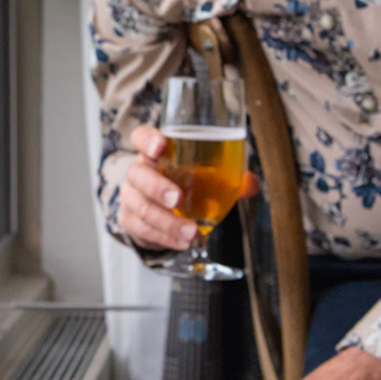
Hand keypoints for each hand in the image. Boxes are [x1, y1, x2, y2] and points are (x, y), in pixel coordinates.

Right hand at [118, 124, 259, 251]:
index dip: (148, 140)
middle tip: (176, 198)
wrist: (161, 210)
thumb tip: (250, 184)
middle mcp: (138, 171)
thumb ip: (227, 177)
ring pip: (140, 206)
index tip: (160, 146)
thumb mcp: (202, 176)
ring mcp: (131, 196)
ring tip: (190, 231)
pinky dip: (164, 237)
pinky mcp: (130, 219)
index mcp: (154, 152)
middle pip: (138, 174)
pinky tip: (182, 241)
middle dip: (157, 186)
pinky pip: (142, 229)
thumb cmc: (183, 184)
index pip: (142, 137)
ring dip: (166, 221)